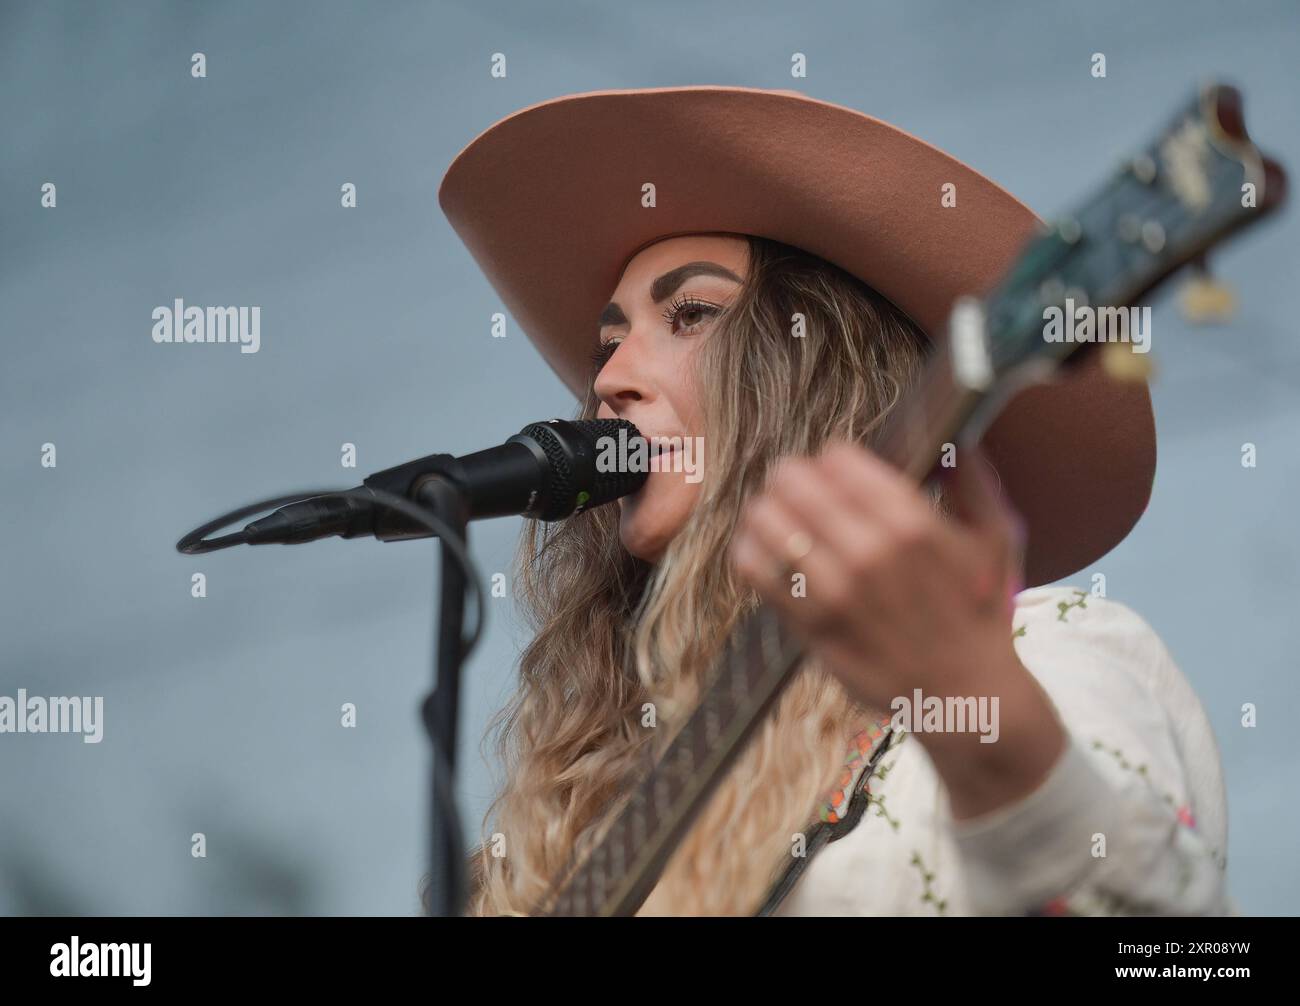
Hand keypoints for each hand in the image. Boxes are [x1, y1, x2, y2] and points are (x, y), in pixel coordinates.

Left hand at [728, 440, 1065, 818]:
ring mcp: (835, 592)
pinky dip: (749, 549)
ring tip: (773, 513)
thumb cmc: (982, 611)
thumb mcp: (998, 537)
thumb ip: (975, 479)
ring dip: (766, 509)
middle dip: (792, 477)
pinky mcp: (810, 626)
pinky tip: (760, 547)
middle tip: (795, 486)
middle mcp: (869, 553)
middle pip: (795, 481)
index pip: (838, 459)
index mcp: (914, 523)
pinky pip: (756, 571)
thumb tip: (955, 436)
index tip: (834, 471)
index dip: (831, 460)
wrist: (968, 695)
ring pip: (768, 520)